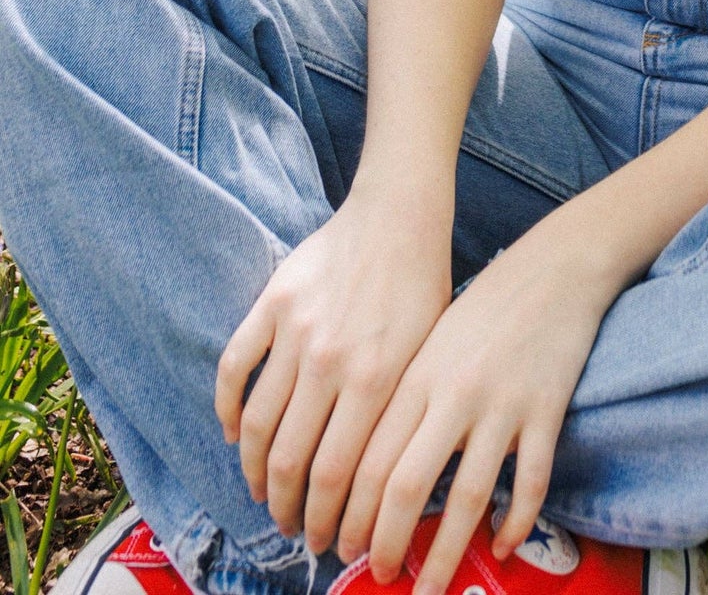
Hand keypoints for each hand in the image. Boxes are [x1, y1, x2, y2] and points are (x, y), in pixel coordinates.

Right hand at [214, 188, 453, 555]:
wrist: (400, 215)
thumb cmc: (425, 289)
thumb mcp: (428, 356)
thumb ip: (400, 416)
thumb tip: (385, 488)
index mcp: (377, 379)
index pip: (338, 476)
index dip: (329, 521)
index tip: (331, 543)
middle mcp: (331, 360)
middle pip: (291, 462)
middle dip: (289, 510)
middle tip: (293, 530)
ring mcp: (295, 332)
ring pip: (257, 425)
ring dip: (255, 473)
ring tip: (263, 494)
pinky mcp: (271, 304)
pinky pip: (233, 368)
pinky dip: (227, 409)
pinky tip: (235, 436)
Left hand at [336, 216, 611, 594]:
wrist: (554, 266)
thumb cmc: (482, 307)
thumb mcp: (428, 341)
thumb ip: (400, 399)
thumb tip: (366, 471)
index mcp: (416, 375)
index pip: (368, 461)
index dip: (349, 515)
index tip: (340, 547)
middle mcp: (454, 393)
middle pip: (406, 488)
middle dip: (385, 543)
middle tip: (377, 575)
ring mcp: (503, 404)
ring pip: (468, 498)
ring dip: (444, 554)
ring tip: (427, 590)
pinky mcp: (547, 410)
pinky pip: (530, 483)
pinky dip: (515, 524)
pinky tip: (501, 546)